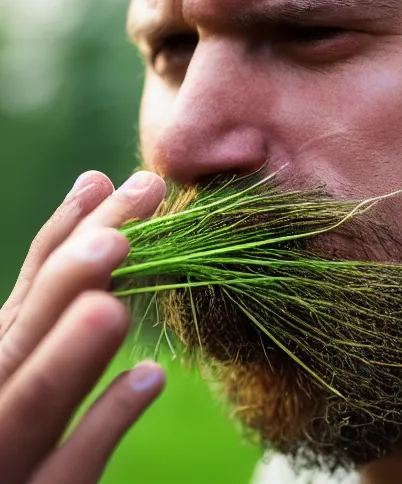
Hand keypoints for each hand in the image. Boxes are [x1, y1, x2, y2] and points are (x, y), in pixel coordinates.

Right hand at [0, 170, 167, 482]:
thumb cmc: (10, 425)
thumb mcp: (22, 360)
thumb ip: (48, 306)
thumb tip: (91, 216)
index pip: (30, 287)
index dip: (62, 232)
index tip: (104, 182)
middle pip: (31, 328)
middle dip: (71, 275)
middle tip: (120, 230)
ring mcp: (3, 458)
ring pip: (30, 401)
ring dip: (69, 350)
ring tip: (113, 303)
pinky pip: (70, 469)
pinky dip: (104, 423)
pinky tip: (150, 379)